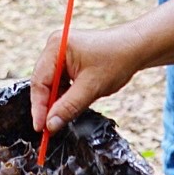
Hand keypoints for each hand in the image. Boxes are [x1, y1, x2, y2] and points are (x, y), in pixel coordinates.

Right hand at [30, 25, 146, 136]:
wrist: (135, 48)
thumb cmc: (116, 60)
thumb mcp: (91, 88)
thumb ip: (68, 107)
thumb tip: (50, 125)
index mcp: (56, 46)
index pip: (39, 81)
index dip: (38, 107)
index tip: (40, 128)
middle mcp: (55, 46)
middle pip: (42, 81)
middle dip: (46, 105)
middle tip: (48, 128)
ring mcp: (61, 51)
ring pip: (51, 83)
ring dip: (56, 101)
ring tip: (61, 117)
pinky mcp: (68, 58)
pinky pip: (60, 80)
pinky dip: (64, 94)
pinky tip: (69, 105)